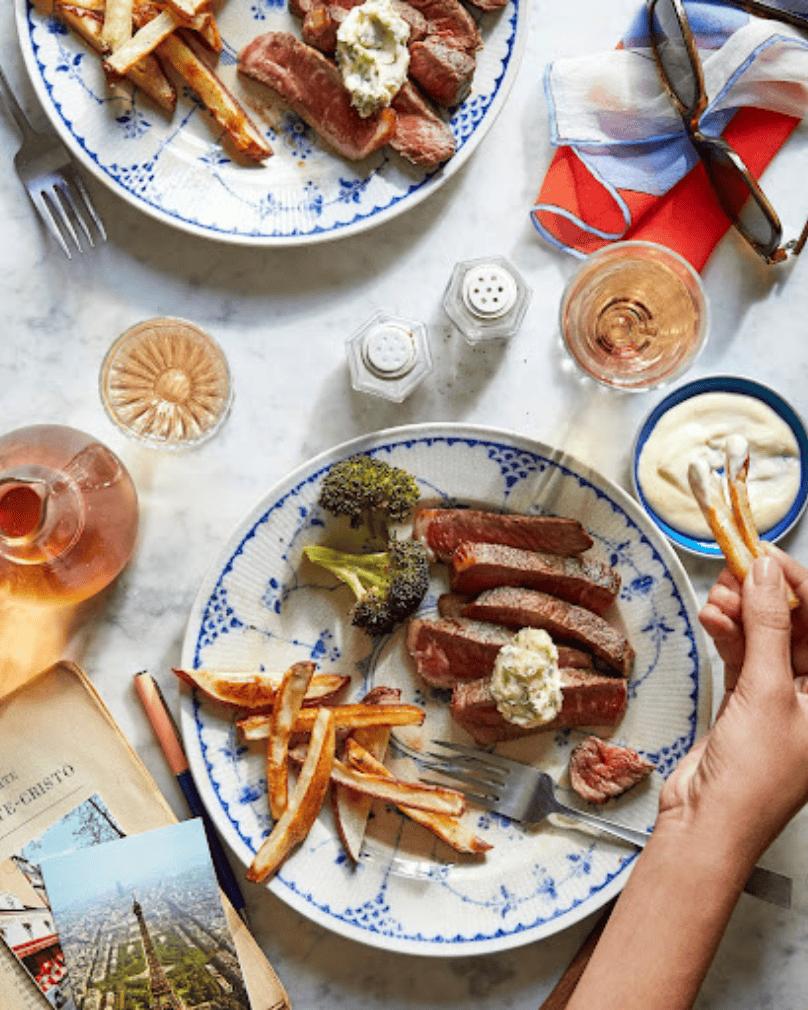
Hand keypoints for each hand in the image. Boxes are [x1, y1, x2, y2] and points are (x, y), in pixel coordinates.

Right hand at [658, 552, 807, 865]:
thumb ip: (767, 627)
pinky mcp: (747, 704)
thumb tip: (766, 575)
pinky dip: (727, 636)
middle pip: (796, 628)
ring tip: (717, 596)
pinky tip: (712, 619)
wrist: (709, 823)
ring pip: (766, 639)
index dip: (800, 586)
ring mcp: (782, 699)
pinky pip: (742, 656)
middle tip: (737, 570)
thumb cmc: (754, 777)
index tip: (768, 556)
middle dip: (766, 596)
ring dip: (741, 613)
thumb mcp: (767, 691)